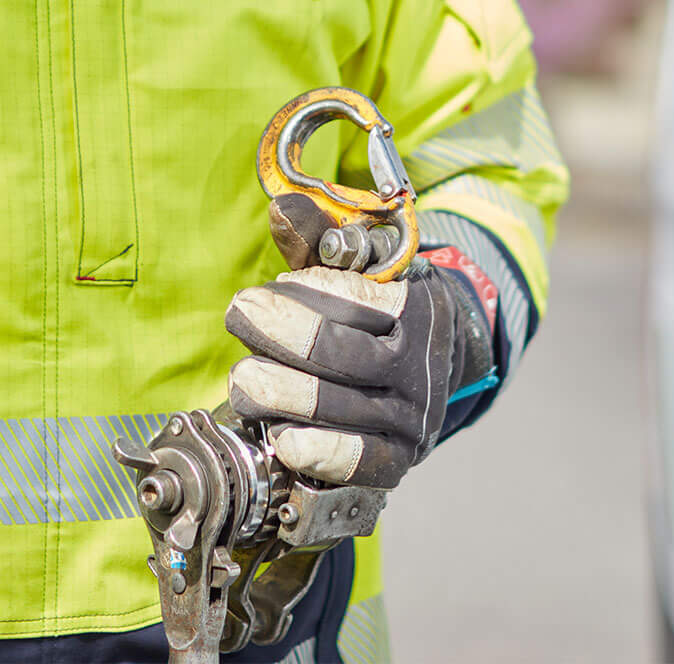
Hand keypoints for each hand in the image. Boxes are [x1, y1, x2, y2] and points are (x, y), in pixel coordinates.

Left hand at [226, 196, 491, 489]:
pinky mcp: (397, 459)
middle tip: (238, 314)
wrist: (435, 365)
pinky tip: (280, 439)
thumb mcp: (359, 265)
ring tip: (243, 381)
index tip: (273, 287)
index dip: (308, 291)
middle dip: (282, 336)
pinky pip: (358, 463)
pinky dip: (319, 454)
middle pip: (345, 356)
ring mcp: (413, 416)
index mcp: (420, 307)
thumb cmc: (380, 309)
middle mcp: (422, 365)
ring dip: (285, 396)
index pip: (358, 300)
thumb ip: (319, 238)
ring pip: (344, 410)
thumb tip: (280, 210)